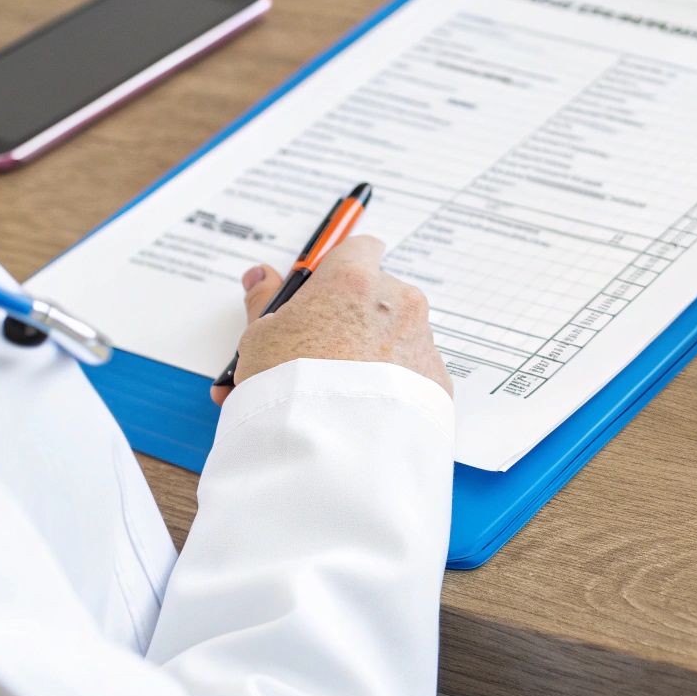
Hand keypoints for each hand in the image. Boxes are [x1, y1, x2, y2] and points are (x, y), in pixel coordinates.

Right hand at [210, 235, 453, 404]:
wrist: (334, 448)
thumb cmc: (291, 385)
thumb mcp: (259, 337)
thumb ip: (265, 301)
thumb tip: (261, 276)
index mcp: (355, 280)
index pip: (360, 248)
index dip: (339, 268)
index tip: (322, 291)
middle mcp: (398, 302)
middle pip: (379, 295)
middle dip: (353, 316)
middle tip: (317, 352)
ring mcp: (423, 341)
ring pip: (397, 336)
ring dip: (372, 353)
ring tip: (332, 392)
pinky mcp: (437, 382)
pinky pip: (412, 374)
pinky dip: (392, 386)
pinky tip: (360, 411)